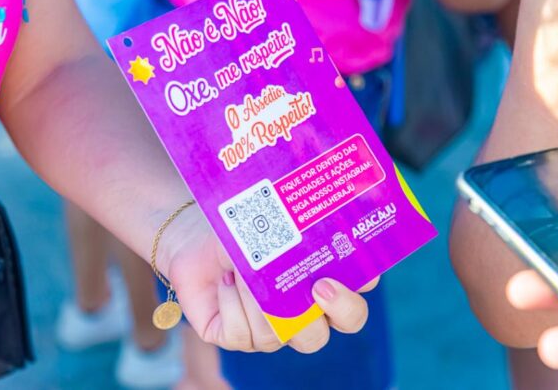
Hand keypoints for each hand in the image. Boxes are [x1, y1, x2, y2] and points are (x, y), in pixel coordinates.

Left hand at [158, 205, 376, 352]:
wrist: (193, 236)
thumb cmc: (239, 226)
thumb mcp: (267, 219)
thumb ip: (293, 227)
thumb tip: (307, 227)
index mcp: (321, 281)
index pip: (360, 291)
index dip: (363, 286)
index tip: (359, 271)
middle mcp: (304, 311)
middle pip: (342, 325)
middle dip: (338, 309)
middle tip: (321, 288)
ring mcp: (273, 330)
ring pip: (283, 333)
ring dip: (261, 299)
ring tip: (244, 270)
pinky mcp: (238, 337)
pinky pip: (242, 336)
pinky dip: (232, 304)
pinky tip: (226, 282)